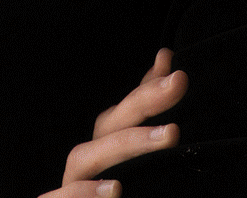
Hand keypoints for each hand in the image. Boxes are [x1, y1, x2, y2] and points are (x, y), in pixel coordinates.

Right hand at [38, 49, 187, 197]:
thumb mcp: (141, 176)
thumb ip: (149, 127)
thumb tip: (166, 61)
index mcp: (103, 155)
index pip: (124, 114)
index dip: (146, 88)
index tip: (174, 67)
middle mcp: (84, 166)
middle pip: (109, 126)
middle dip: (145, 102)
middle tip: (179, 83)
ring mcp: (67, 188)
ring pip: (85, 156)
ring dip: (127, 144)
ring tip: (169, 136)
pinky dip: (83, 194)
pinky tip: (114, 190)